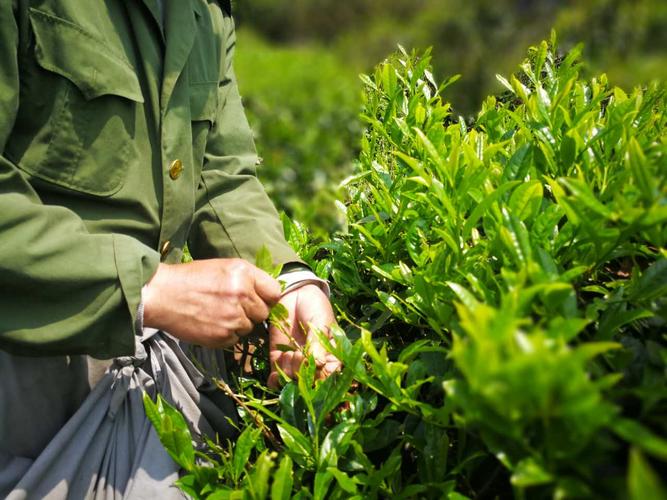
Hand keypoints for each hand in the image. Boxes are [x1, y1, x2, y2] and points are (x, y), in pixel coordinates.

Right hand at [143, 258, 280, 347]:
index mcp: (244, 273)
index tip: (257, 299)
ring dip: (238, 325)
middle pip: (263, 313)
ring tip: (217, 314)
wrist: (162, 294)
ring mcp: (233, 317)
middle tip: (232, 307)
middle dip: (252, 312)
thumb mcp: (223, 267)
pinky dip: (226, 335)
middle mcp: (242, 294)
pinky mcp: (222, 335)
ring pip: (249, 328)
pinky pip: (235, 340)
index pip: (274, 292)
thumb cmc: (192, 278)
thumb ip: (248, 278)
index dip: (266, 297)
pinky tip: (211, 323)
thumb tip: (269, 293)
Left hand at [267, 284, 341, 387]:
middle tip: (299, 355)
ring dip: (289, 371)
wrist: (294, 293)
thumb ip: (318, 343)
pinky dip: (275, 380)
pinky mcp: (279, 358)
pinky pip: (277, 377)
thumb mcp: (320, 322)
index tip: (315, 366)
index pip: (330, 375)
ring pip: (292, 380)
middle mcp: (314, 363)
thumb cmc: (315, 306)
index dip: (322, 377)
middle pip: (310, 381)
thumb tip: (319, 363)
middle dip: (303, 372)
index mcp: (330, 355)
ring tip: (289, 354)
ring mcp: (296, 362)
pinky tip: (275, 376)